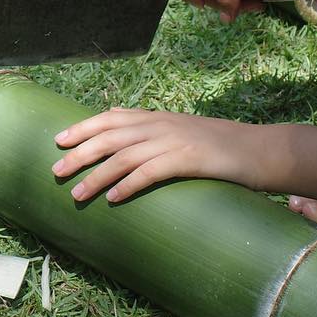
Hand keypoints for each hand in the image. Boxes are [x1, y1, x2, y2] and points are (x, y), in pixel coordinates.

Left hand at [53, 108, 275, 203]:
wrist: (261, 149)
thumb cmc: (222, 148)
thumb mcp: (184, 132)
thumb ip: (156, 132)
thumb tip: (125, 133)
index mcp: (159, 118)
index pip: (112, 118)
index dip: (84, 127)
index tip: (59, 140)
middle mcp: (162, 125)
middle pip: (111, 136)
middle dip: (80, 152)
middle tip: (55, 170)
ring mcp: (175, 140)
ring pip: (125, 155)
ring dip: (97, 175)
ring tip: (77, 194)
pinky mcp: (188, 159)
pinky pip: (151, 172)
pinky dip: (128, 184)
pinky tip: (112, 198)